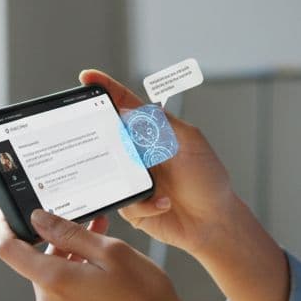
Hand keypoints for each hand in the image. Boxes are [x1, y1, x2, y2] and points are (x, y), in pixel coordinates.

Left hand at [0, 209, 204, 300]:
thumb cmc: (144, 298)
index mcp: (53, 282)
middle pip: (37, 260)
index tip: (12, 210)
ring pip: (55, 275)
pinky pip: (67, 291)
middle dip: (59, 237)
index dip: (6, 225)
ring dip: (74, 254)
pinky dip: (80, 273)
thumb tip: (37, 219)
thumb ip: (70, 233)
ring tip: (106, 238)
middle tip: (90, 219)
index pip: (9, 249)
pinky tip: (108, 267)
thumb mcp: (111, 252)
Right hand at [80, 69, 241, 258]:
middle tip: (117, 144)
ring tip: (159, 183)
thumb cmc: (208, 179)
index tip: (87, 78)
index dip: (106, 90)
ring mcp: (131, 178)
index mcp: (152, 132)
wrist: (213, 221)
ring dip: (130, 176)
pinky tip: (165, 202)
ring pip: (109, 171)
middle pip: (108, 136)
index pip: (125, 105)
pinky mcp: (130, 204)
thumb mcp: (192, 142)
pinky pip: (123, 200)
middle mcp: (138, 153)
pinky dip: (145, 202)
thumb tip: (131, 109)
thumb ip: (163, 123)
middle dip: (104, 137)